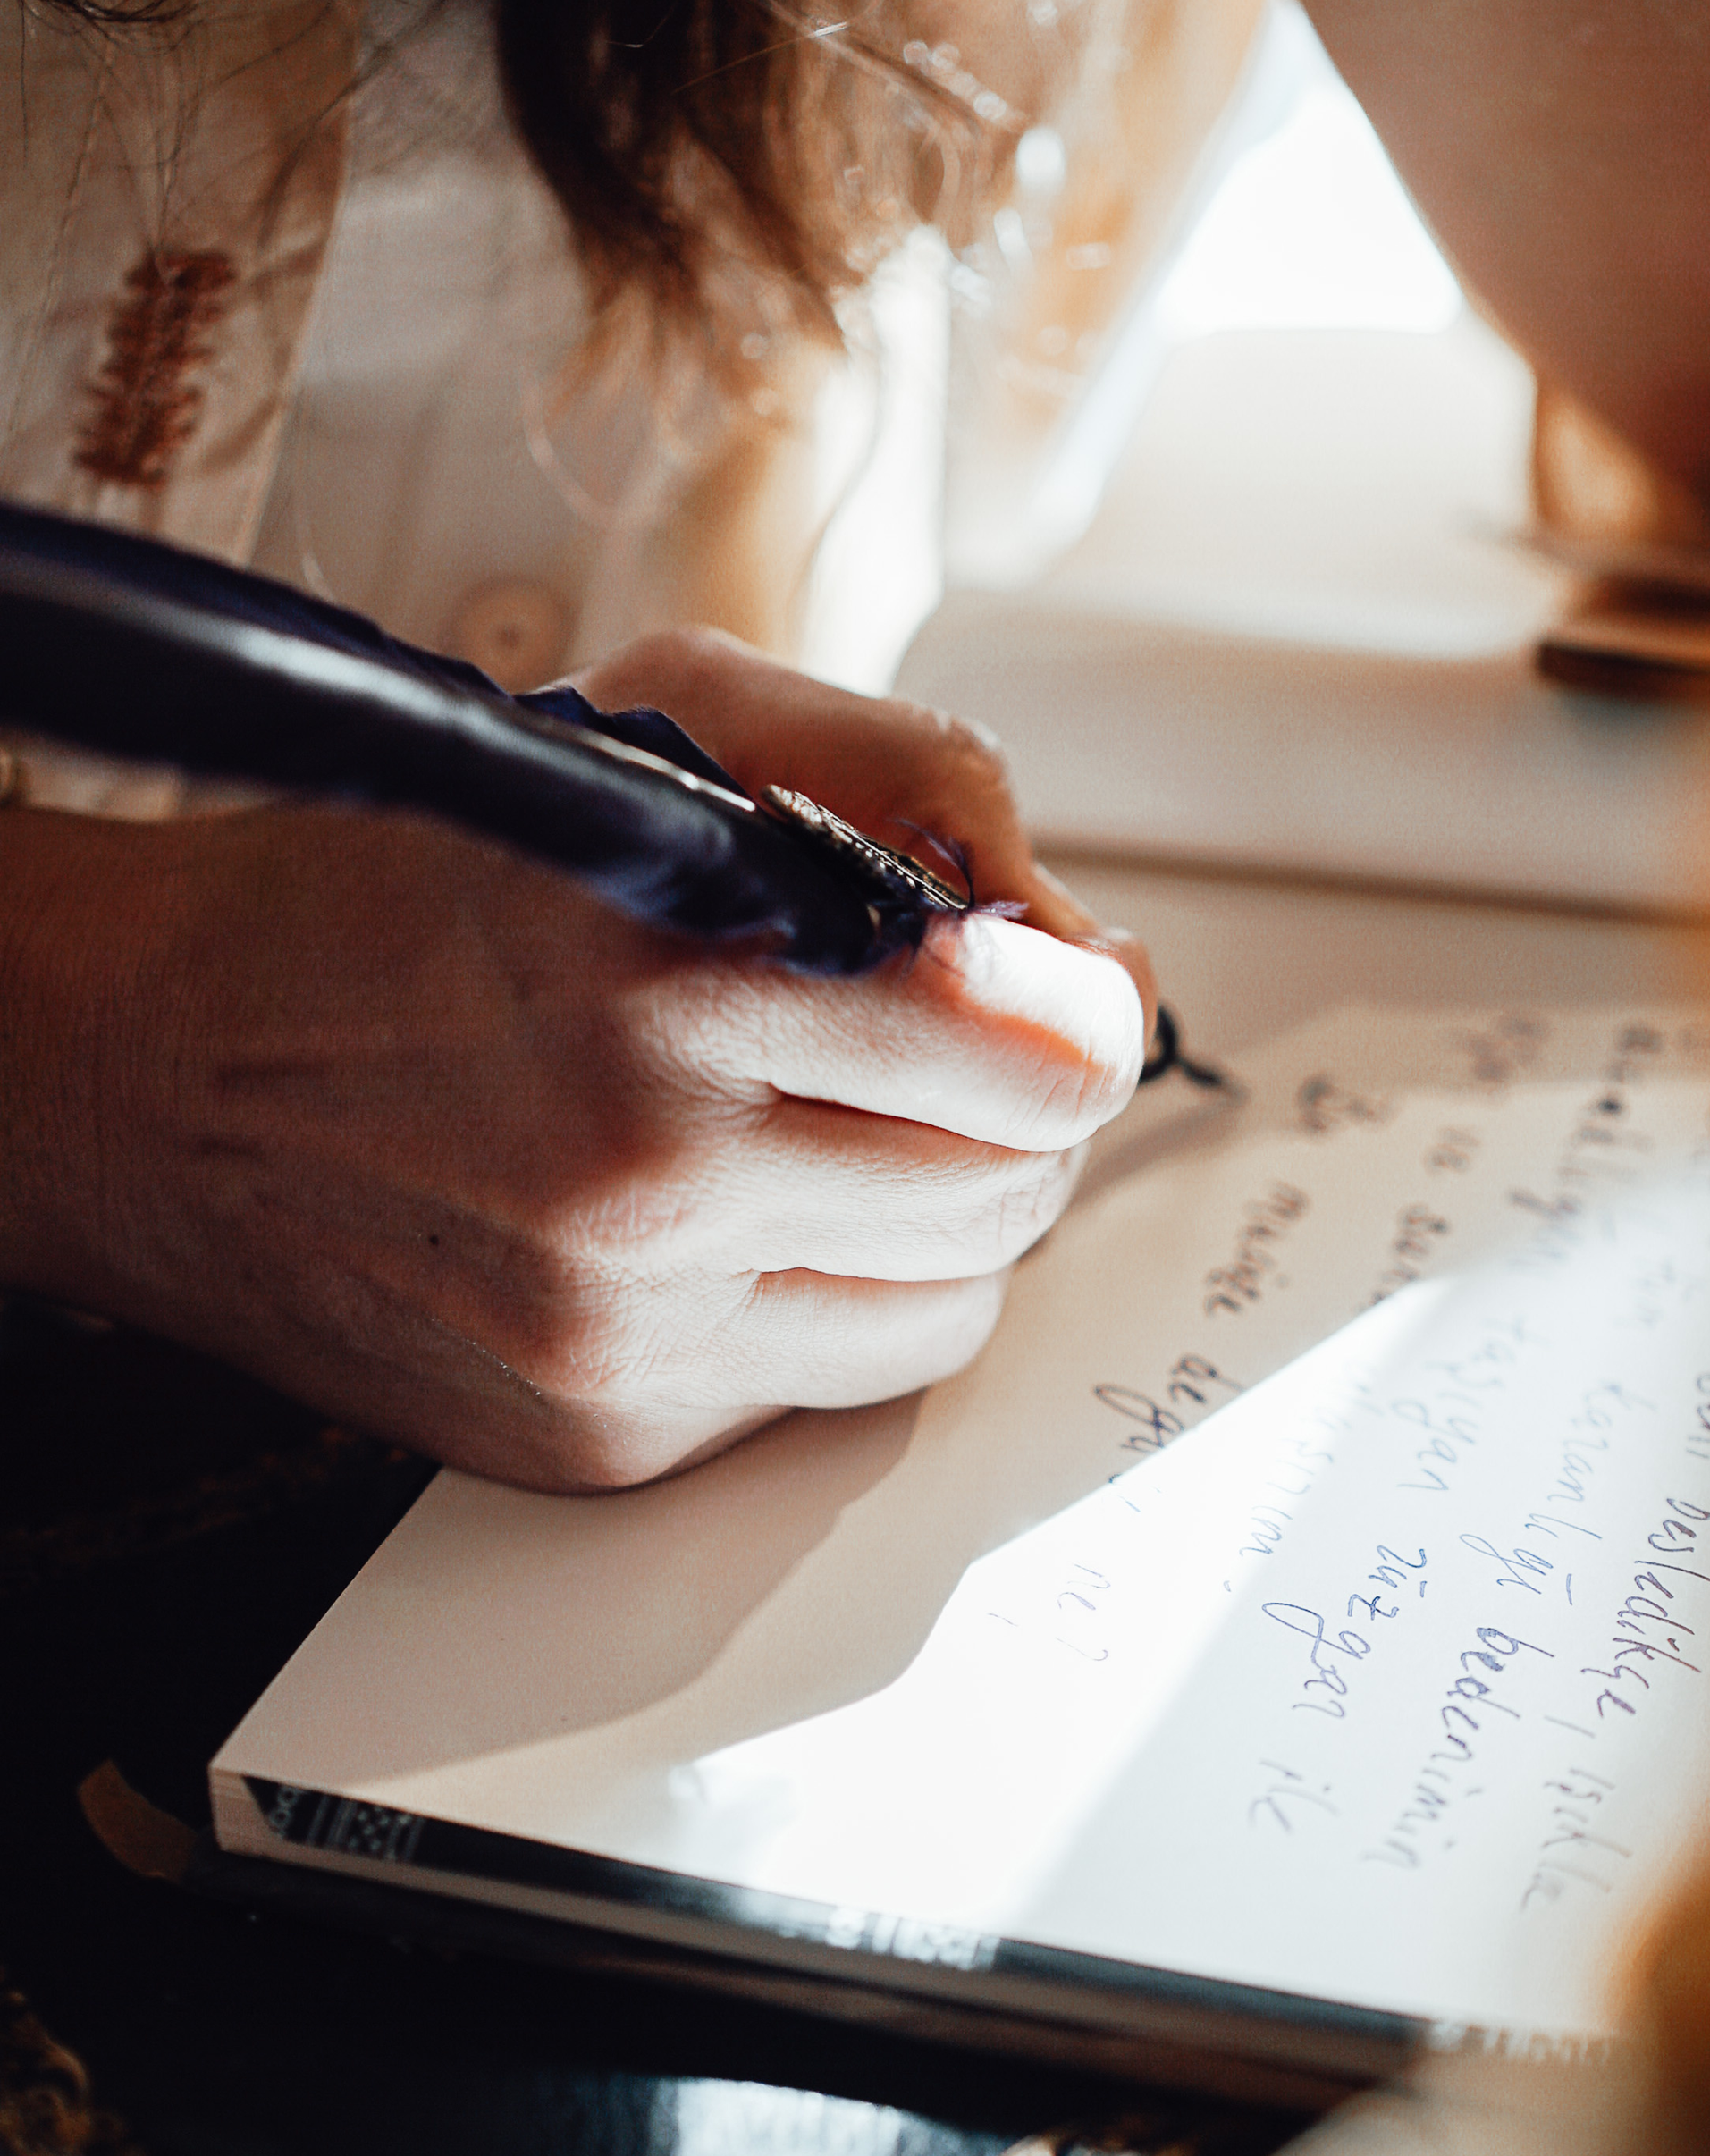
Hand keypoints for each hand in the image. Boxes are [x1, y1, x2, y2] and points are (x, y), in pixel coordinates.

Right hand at [0, 630, 1151, 1488]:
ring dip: (949, 1207)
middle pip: (1015, 1181)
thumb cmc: (424, 879)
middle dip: (1015, 1101)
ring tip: (850, 1122)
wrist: (170, 1066)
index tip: (1052, 984)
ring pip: (958, 1300)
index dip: (1075, 1008)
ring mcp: (627, 1331)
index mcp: (670, 969)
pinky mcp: (606, 1434)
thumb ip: (914, 787)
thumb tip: (1093, 955)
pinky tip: (763, 1216)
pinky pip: (841, 1382)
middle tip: (947, 1039)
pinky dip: (845, 1295)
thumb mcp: (667, 722)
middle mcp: (648, 1174)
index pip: (1032, 1051)